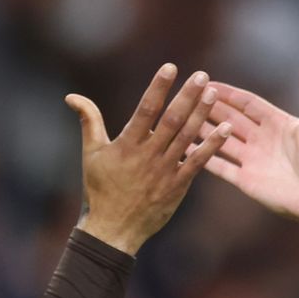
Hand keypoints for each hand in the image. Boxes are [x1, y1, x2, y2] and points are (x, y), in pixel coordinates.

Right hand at [66, 64, 231, 254]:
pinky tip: (226, 129)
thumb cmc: (100, 190)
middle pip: (172, 120)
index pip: (145, 109)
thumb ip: (88, 121)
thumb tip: (72, 96)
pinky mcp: (178, 185)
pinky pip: (198, 162)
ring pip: (187, 137)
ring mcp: (165, 171)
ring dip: (202, 114)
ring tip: (214, 93)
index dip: (158, 87)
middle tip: (202, 76)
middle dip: (188, 96)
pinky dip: (213, 145)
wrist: (113, 230)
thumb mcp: (90, 154)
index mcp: (127, 145)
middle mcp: (148, 155)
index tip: (170, 67)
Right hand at [200, 56, 298, 228]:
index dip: (228, 93)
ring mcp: (252, 161)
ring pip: (221, 141)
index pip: (247, 103)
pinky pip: (220, 167)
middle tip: (187, 95)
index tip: (206, 81)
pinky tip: (185, 148)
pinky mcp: (246, 181)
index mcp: (277, 124)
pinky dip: (203, 158)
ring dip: (203, 130)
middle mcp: (262, 140)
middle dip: (210, 107)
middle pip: (230, 119)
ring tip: (180, 118)